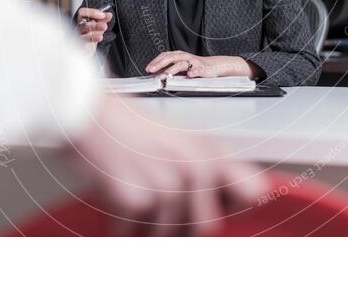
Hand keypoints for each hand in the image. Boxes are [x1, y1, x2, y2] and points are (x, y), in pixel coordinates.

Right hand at [73, 93, 267, 234]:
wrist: (90, 113)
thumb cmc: (133, 129)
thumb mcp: (185, 141)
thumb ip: (222, 168)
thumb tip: (257, 192)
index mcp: (210, 153)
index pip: (250, 191)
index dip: (237, 203)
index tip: (227, 204)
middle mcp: (196, 168)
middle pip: (206, 227)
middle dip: (182, 223)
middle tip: (159, 198)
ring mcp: (168, 185)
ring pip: (167, 235)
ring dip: (148, 225)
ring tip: (136, 190)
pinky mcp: (138, 200)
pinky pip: (135, 234)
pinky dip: (123, 226)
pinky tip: (120, 196)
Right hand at [76, 7, 113, 52]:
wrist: (86, 47)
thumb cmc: (90, 34)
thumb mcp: (98, 25)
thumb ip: (103, 19)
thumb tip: (109, 15)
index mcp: (81, 20)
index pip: (82, 13)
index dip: (92, 13)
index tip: (103, 15)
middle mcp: (78, 27)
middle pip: (84, 25)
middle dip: (96, 25)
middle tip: (104, 26)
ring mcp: (78, 37)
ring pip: (84, 35)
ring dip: (94, 34)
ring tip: (101, 35)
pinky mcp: (80, 45)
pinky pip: (84, 43)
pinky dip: (92, 40)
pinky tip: (99, 38)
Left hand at [145, 52, 260, 78]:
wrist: (215, 66)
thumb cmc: (196, 67)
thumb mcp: (181, 68)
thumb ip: (170, 70)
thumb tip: (157, 76)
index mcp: (178, 56)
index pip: (164, 56)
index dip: (155, 61)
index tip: (147, 68)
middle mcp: (185, 57)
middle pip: (170, 58)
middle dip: (159, 64)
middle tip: (151, 70)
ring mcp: (193, 62)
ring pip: (181, 63)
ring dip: (172, 69)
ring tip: (165, 75)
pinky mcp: (202, 68)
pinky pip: (197, 69)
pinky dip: (193, 72)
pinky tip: (190, 75)